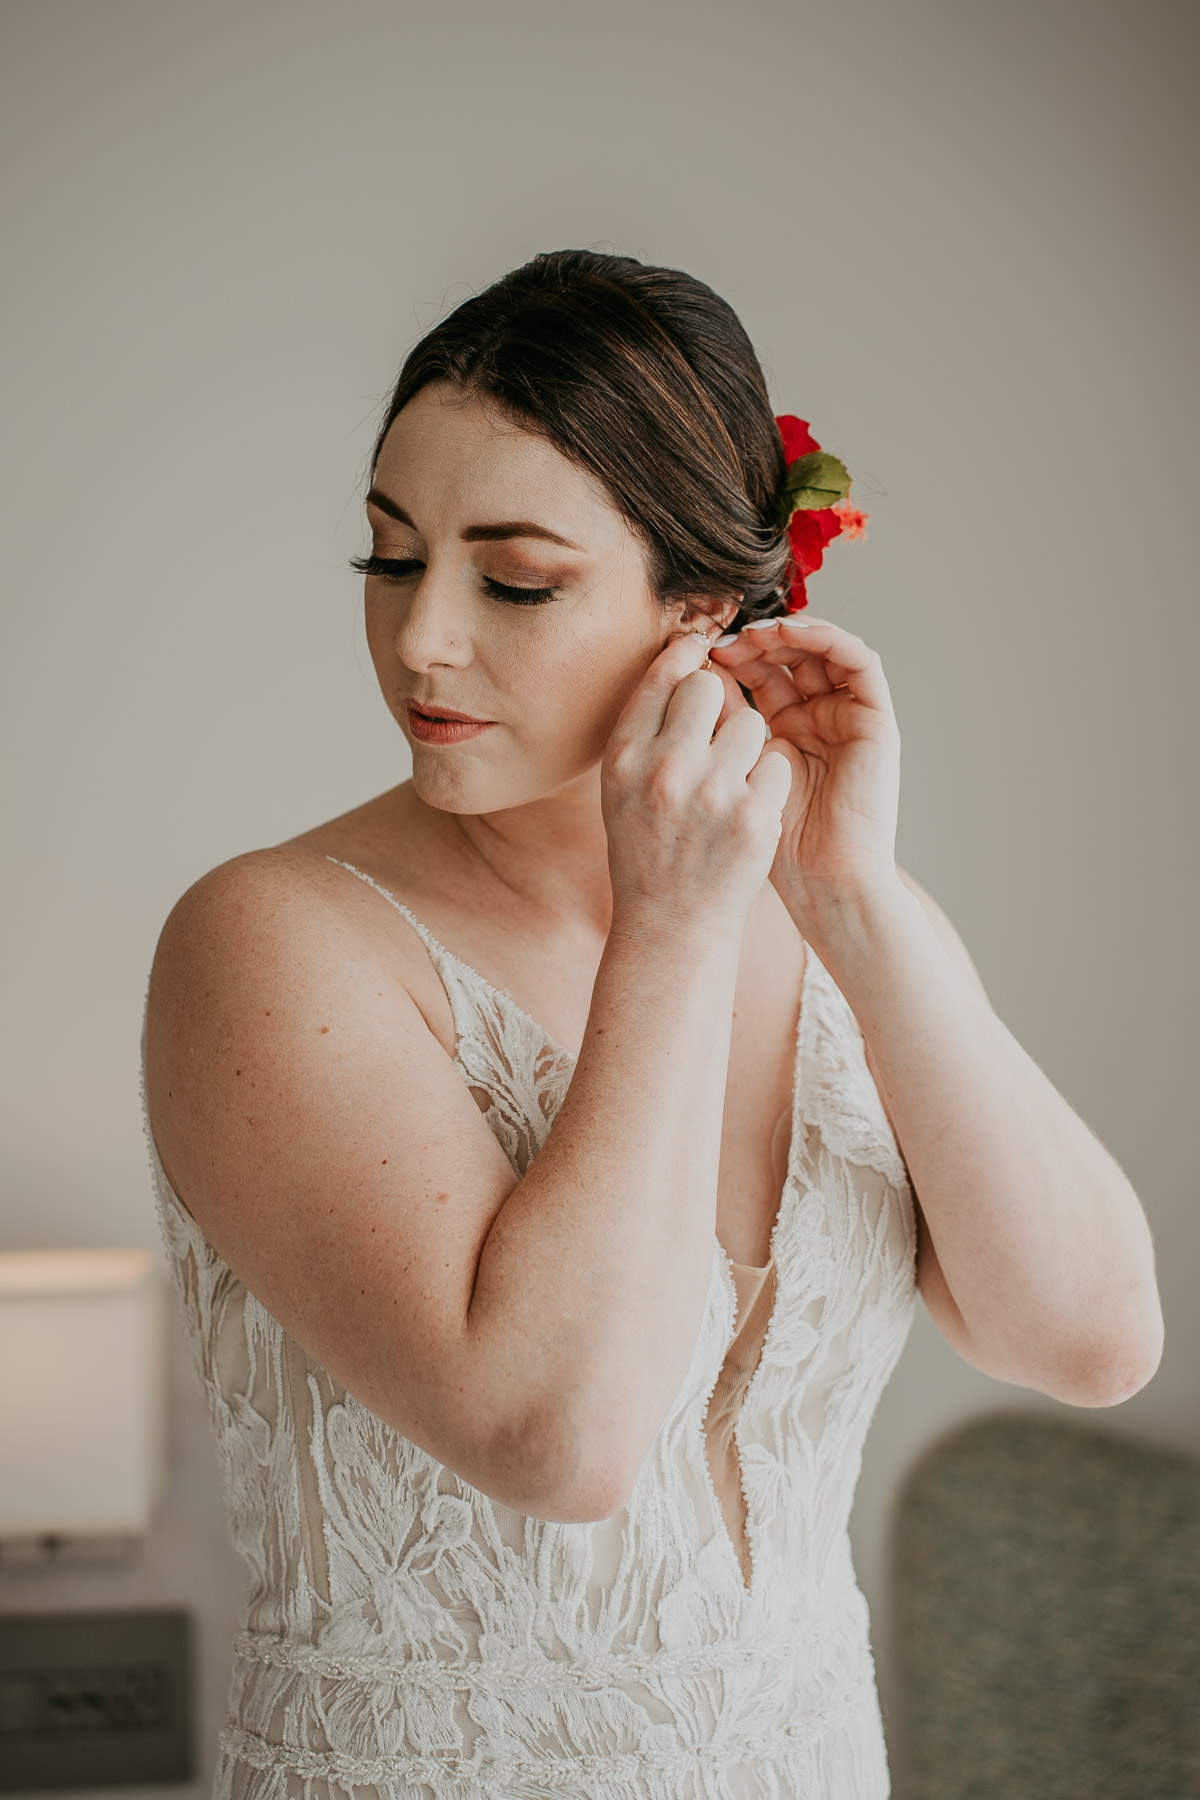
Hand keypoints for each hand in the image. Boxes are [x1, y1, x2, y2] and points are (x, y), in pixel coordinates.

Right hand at [601, 633, 793, 940]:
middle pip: (707, 686)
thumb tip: (682, 661)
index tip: (698, 655)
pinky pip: (775, 763)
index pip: (661, 677)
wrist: (671, 924)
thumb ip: (646, 730)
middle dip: (717, 700)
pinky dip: (766, 781)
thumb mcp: (622, 789)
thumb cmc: (646, 850)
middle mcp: (664, 769)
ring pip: (750, 721)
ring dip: (745, 744)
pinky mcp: (754, 816)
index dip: (685, 657)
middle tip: (713, 732)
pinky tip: (747, 808)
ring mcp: (712, 793)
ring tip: (729, 780)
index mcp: (624, 757)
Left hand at [708, 616, 901, 927]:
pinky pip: (859, 662)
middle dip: (756, 639)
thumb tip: (694, 676)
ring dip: (790, 631)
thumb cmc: (776, 845)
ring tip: (754, 632)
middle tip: (723, 639)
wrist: (825, 883)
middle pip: (791, 656)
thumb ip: (723, 726)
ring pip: (824, 649)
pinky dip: (828, 638)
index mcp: (788, 730)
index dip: (732, 656)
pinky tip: (791, 634)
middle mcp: (820, 718)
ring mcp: (850, 717)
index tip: (697, 652)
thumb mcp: (737, 772)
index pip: (762, 673)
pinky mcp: (877, 720)